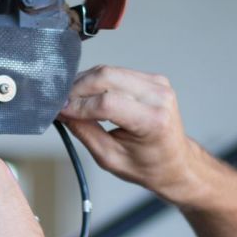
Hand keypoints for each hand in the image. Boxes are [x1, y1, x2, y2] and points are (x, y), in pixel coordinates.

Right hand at [58, 66, 204, 205]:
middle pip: (107, 77)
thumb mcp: (110, 158)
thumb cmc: (148, 166)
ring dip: (85, 83)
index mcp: (153, 121)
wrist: (175, 163)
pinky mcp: (152, 79)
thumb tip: (63, 112)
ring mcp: (158, 84)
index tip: (60, 110)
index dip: (78, 105)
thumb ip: (85, 132)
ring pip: (109, 71)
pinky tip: (88, 96)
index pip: (107, 103)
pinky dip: (98, 82)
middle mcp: (158, 97)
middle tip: (61, 102)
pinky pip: (117, 72)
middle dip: (78, 88)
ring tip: (71, 100)